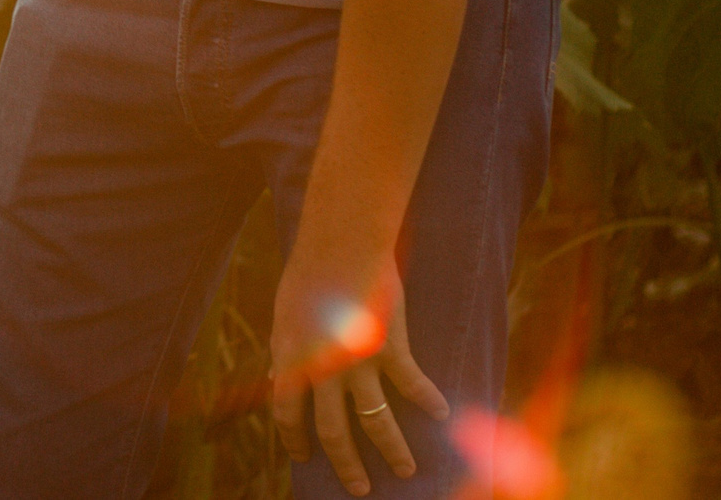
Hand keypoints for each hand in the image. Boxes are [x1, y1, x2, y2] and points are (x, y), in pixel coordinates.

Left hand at [270, 249, 448, 495]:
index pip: (287, 413)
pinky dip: (428, 400)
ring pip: (377, 422)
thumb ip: (287, 350)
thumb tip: (282, 377)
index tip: (301, 457)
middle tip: (360, 487)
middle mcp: (322, 370)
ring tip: (406, 470)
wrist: (338, 246)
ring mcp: (357, 363)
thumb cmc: (306, 274)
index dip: (294, 439)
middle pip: (333, 432)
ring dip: (393, 450)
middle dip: (347, 465)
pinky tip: (439, 413)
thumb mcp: (284, 315)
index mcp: (291, 359)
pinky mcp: (389, 348)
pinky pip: (412, 385)